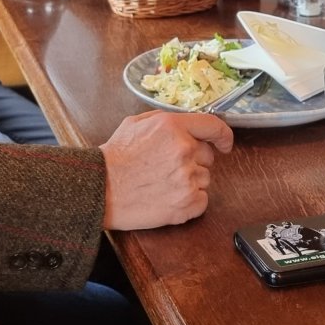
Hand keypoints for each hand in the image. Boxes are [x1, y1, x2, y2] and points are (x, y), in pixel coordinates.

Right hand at [101, 110, 233, 229]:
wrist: (100, 188)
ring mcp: (187, 178)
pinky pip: (203, 201)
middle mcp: (184, 150)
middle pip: (207, 156)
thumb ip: (165, 121)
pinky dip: (190, 202)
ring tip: (162, 184)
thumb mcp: (136, 123)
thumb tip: (186, 125)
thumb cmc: (115, 158)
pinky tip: (168, 198)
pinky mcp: (187, 203)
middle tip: (168, 168)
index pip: (213, 125)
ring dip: (189, 182)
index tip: (224, 143)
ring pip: (204, 179)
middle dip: (193, 161)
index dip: (222, 135)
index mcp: (173, 127)